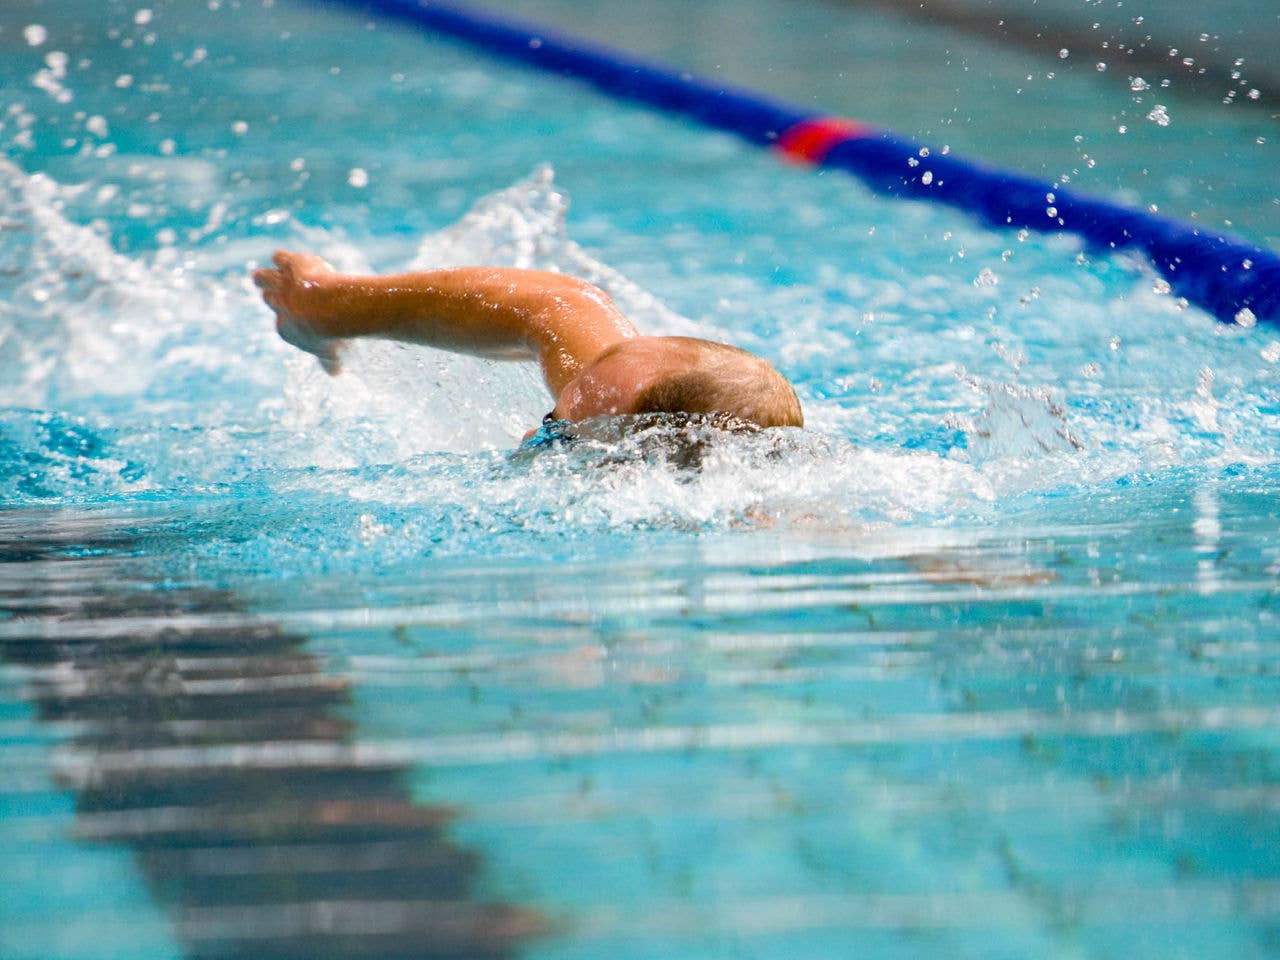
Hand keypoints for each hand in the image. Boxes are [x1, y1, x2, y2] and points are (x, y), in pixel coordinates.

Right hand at [253, 250, 344, 374]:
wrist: (324, 308)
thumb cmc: (329, 334)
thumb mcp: (330, 352)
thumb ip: (330, 362)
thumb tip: (336, 374)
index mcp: (285, 329)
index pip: (282, 324)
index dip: (290, 321)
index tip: (302, 319)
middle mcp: (278, 306)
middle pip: (269, 298)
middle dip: (274, 296)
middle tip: (281, 294)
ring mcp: (281, 285)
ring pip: (263, 277)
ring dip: (265, 276)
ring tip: (269, 274)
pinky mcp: (288, 265)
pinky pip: (279, 257)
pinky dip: (283, 258)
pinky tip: (290, 259)